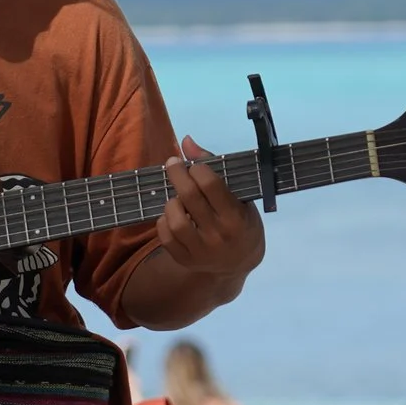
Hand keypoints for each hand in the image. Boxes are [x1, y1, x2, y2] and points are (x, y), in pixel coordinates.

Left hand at [156, 135, 264, 278]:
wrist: (238, 263)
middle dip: (177, 174)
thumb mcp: (240, 197)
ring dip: (171, 202)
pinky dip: (164, 222)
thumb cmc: (241, 223)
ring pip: (175, 219)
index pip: (210, 185)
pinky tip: (173, 216)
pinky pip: (165, 237)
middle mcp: (218, 235)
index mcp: (236, 218)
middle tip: (173, 164)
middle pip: (189, 197)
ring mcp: (200, 251)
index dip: (197, 168)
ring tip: (177, 198)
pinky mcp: (185, 259)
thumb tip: (186, 141)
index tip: (192, 164)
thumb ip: (215, 168)